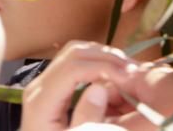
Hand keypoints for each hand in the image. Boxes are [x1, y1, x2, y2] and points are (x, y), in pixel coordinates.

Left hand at [20, 42, 172, 130]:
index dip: (102, 67)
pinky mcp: (51, 87)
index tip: (127, 77)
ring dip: (103, 56)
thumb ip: (86, 118)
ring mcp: (44, 84)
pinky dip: (96, 63)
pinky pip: (75, 63)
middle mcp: (39, 86)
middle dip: (106, 57)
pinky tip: (112, 75)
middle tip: (132, 70)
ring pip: (75, 53)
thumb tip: (99, 88)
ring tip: (126, 70)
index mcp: (41, 102)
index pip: (73, 68)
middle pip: (74, 53)